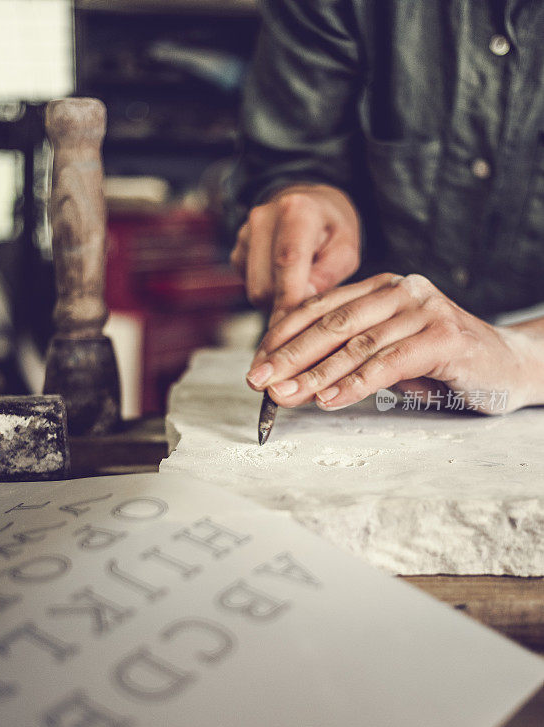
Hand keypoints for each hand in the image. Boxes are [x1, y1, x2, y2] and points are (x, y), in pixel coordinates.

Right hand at [230, 183, 360, 325]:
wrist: (309, 208)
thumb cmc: (332, 230)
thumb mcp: (346, 250)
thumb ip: (328, 274)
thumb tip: (303, 299)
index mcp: (297, 210)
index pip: (287, 261)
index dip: (288, 298)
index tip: (292, 324)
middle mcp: (263, 219)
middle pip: (265, 285)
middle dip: (286, 303)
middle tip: (310, 300)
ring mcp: (245, 235)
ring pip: (255, 291)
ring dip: (276, 300)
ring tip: (299, 284)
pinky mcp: (236, 252)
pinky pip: (249, 287)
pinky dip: (268, 291)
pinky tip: (283, 278)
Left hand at [245, 272, 541, 414]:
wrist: (508, 366)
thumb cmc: (442, 362)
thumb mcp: (389, 351)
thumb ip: (350, 353)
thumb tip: (292, 376)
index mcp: (382, 287)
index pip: (321, 308)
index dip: (284, 336)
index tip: (257, 364)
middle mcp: (401, 290)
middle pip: (332, 323)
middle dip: (289, 355)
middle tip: (259, 380)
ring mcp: (425, 310)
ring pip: (357, 344)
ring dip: (316, 374)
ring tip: (286, 396)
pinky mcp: (444, 337)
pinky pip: (388, 363)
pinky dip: (355, 383)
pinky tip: (329, 399)